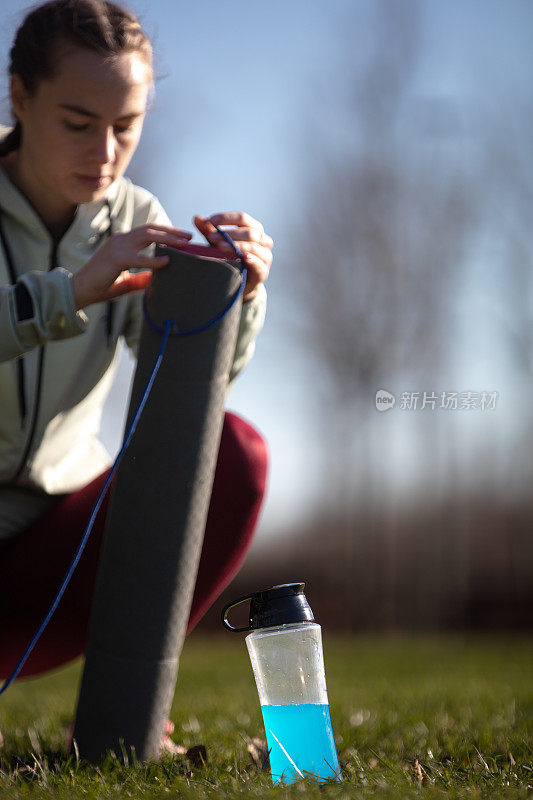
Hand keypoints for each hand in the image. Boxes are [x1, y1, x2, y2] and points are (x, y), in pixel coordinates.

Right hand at [72, 224, 192, 308]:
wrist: (79, 290)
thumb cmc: (101, 286)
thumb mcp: (126, 282)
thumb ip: (141, 278)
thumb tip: (157, 279)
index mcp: (122, 242)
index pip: (148, 231)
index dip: (166, 232)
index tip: (182, 238)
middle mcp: (121, 240)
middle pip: (150, 229)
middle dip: (172, 231)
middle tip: (189, 237)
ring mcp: (118, 246)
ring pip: (147, 236)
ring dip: (168, 238)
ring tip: (184, 244)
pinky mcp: (116, 259)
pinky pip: (139, 258)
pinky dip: (154, 260)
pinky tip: (167, 261)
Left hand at [193, 212, 272, 301]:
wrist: (238, 284)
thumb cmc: (229, 259)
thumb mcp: (217, 244)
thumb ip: (209, 231)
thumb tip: (196, 217)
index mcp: (254, 230)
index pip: (243, 218)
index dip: (227, 218)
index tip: (210, 220)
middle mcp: (263, 241)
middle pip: (249, 232)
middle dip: (229, 233)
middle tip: (211, 237)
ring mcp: (265, 256)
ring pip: (254, 247)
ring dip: (236, 245)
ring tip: (220, 247)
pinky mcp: (263, 272)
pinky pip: (259, 264)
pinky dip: (251, 260)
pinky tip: (242, 257)